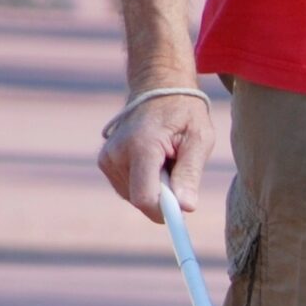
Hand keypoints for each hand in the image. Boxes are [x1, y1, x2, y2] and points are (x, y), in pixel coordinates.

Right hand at [97, 90, 215, 221]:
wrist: (158, 89)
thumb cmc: (184, 113)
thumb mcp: (199, 139)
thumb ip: (190, 174)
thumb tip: (186, 208)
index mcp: (140, 147)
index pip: (145, 198)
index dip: (165, 212)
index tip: (183, 215)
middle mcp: (116, 154)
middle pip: (141, 201)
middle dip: (164, 196)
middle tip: (178, 167)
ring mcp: (107, 159)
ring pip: (136, 197)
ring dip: (156, 188)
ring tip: (166, 160)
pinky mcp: (106, 163)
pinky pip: (130, 189)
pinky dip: (146, 182)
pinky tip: (155, 161)